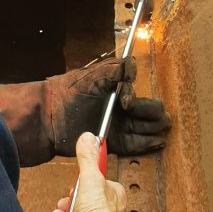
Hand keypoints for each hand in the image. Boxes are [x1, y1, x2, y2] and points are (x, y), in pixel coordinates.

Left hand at [45, 57, 171, 156]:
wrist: (49, 116)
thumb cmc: (69, 92)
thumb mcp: (93, 75)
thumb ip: (116, 69)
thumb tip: (135, 67)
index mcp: (114, 91)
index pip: (136, 95)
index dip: (137, 99)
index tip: (127, 102)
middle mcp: (116, 109)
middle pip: (144, 112)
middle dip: (153, 113)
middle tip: (160, 117)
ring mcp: (114, 126)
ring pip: (141, 128)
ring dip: (153, 128)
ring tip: (164, 128)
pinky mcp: (110, 142)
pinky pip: (132, 144)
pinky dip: (145, 144)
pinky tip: (158, 141)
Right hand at [50, 133, 125, 211]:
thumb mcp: (90, 179)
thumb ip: (88, 158)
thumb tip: (89, 137)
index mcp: (114, 194)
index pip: (94, 182)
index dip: (80, 184)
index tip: (72, 187)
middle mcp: (110, 211)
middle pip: (82, 200)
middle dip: (67, 203)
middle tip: (63, 205)